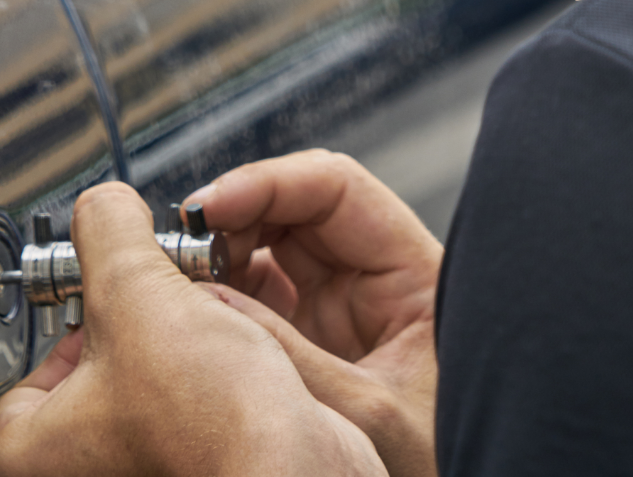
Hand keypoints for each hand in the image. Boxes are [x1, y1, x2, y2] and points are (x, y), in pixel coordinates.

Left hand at [0, 182, 387, 476]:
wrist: (302, 471)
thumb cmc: (210, 421)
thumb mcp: (132, 286)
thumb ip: (105, 228)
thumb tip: (102, 207)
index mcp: (39, 454)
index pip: (35, 365)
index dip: (79, 318)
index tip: (109, 294)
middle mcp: (88, 475)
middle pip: (104, 364)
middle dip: (143, 321)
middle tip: (164, 301)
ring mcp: (148, 475)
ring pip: (156, 379)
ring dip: (186, 338)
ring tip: (207, 325)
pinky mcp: (204, 467)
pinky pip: (199, 401)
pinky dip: (219, 368)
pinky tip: (239, 354)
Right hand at [186, 150, 442, 476]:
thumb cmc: (450, 466)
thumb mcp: (368, 415)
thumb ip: (288, 356)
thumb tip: (206, 304)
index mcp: (414, 274)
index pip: (335, 187)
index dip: (267, 183)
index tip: (210, 206)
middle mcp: (376, 276)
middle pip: (294, 205)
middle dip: (235, 213)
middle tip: (184, 243)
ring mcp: (343, 304)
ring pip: (270, 243)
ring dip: (222, 249)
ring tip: (182, 273)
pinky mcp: (315, 335)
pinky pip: (260, 288)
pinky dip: (223, 288)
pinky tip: (196, 302)